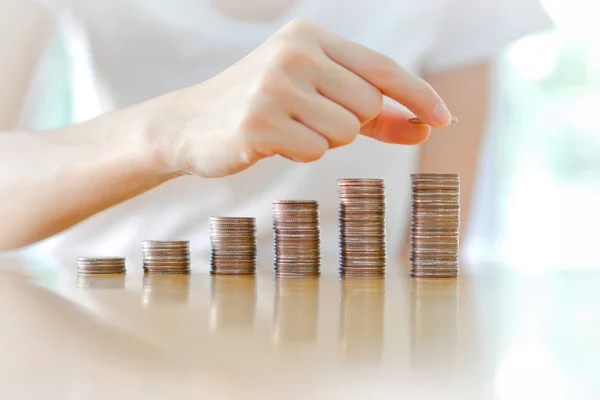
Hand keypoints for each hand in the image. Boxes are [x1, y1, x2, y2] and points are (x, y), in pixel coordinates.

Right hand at [144, 19, 453, 177]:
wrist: (191, 123)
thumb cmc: (263, 107)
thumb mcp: (318, 97)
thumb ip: (374, 112)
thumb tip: (426, 127)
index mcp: (309, 37)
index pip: (381, 68)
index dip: (418, 95)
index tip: (445, 119)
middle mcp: (294, 53)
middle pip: (367, 105)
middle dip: (348, 123)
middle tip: (308, 117)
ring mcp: (274, 85)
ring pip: (344, 131)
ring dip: (322, 140)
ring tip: (287, 127)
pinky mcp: (258, 121)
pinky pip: (313, 151)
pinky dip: (298, 152)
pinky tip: (270, 140)